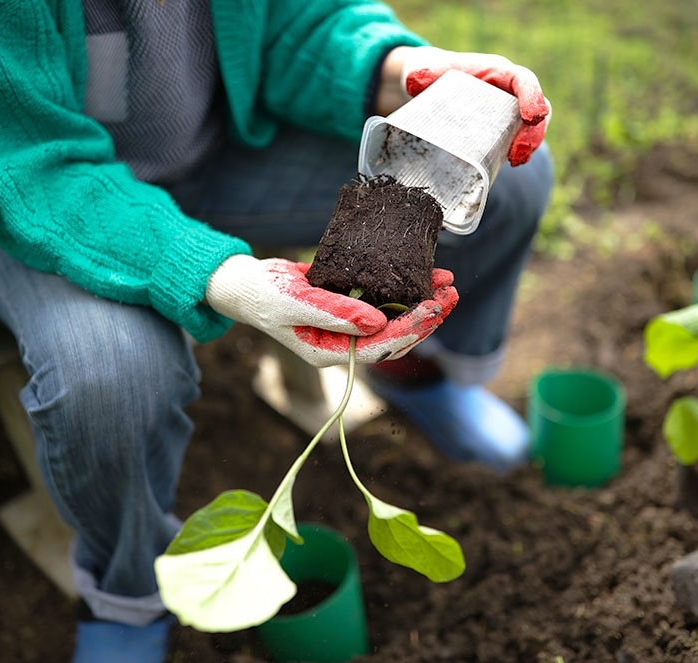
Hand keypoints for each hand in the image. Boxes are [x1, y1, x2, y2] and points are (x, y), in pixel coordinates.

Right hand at [205, 255, 458, 366]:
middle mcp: (346, 342)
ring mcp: (349, 325)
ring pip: (395, 319)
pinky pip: (384, 301)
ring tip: (448, 283)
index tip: (432, 310)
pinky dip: (405, 288)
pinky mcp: (350, 306)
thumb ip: (334, 313)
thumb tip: (377, 323)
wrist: (246, 285)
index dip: (410, 329)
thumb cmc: (263, 296)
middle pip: (396, 336)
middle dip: (426, 317)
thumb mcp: (294, 302)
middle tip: (452, 293)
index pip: (380, 347)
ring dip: (422, 302)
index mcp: (332, 351)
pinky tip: (426, 274)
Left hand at [395, 46, 550, 166]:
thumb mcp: (424, 70)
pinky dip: (517, 152)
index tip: (532, 117)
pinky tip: (507, 165)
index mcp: (497, 71)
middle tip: (518, 155)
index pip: (524, 81)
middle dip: (533, 133)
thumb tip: (414, 82)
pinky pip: (518, 140)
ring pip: (531, 127)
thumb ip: (421, 73)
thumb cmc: (430, 72)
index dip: (533, 98)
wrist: (426, 85)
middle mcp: (508, 90)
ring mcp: (507, 111)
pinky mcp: (501, 129)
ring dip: (528, 146)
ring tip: (514, 161)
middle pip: (537, 108)